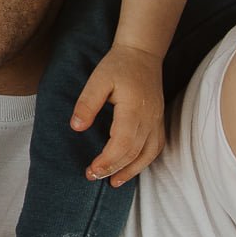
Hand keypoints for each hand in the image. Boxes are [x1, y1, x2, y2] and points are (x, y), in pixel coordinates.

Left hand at [72, 45, 166, 184]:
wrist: (142, 54)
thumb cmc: (118, 65)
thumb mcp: (97, 80)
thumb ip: (87, 103)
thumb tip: (76, 127)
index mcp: (134, 109)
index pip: (122, 143)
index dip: (107, 161)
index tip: (91, 170)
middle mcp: (149, 118)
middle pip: (134, 152)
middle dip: (113, 168)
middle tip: (93, 176)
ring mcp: (157, 120)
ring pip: (148, 154)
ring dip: (131, 170)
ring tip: (113, 182)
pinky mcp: (158, 121)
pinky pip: (156, 147)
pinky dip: (144, 161)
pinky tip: (131, 168)